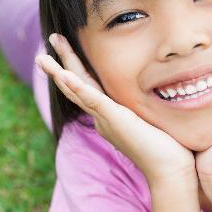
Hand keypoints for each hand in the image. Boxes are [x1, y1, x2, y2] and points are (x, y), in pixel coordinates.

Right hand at [36, 34, 195, 185]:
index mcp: (109, 114)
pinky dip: (76, 86)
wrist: (170, 171)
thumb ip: (145, 108)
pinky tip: (63, 74)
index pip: (87, 86)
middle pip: (75, 85)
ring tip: (41, 58)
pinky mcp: (116, 119)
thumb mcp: (152, 120)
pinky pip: (93, 100)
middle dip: (61, 62)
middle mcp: (102, 116)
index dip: (75, 68)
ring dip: (58, 72)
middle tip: (50, 39)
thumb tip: (155, 95)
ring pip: (76, 90)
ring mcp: (106, 118)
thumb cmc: (167, 148)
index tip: (66, 49)